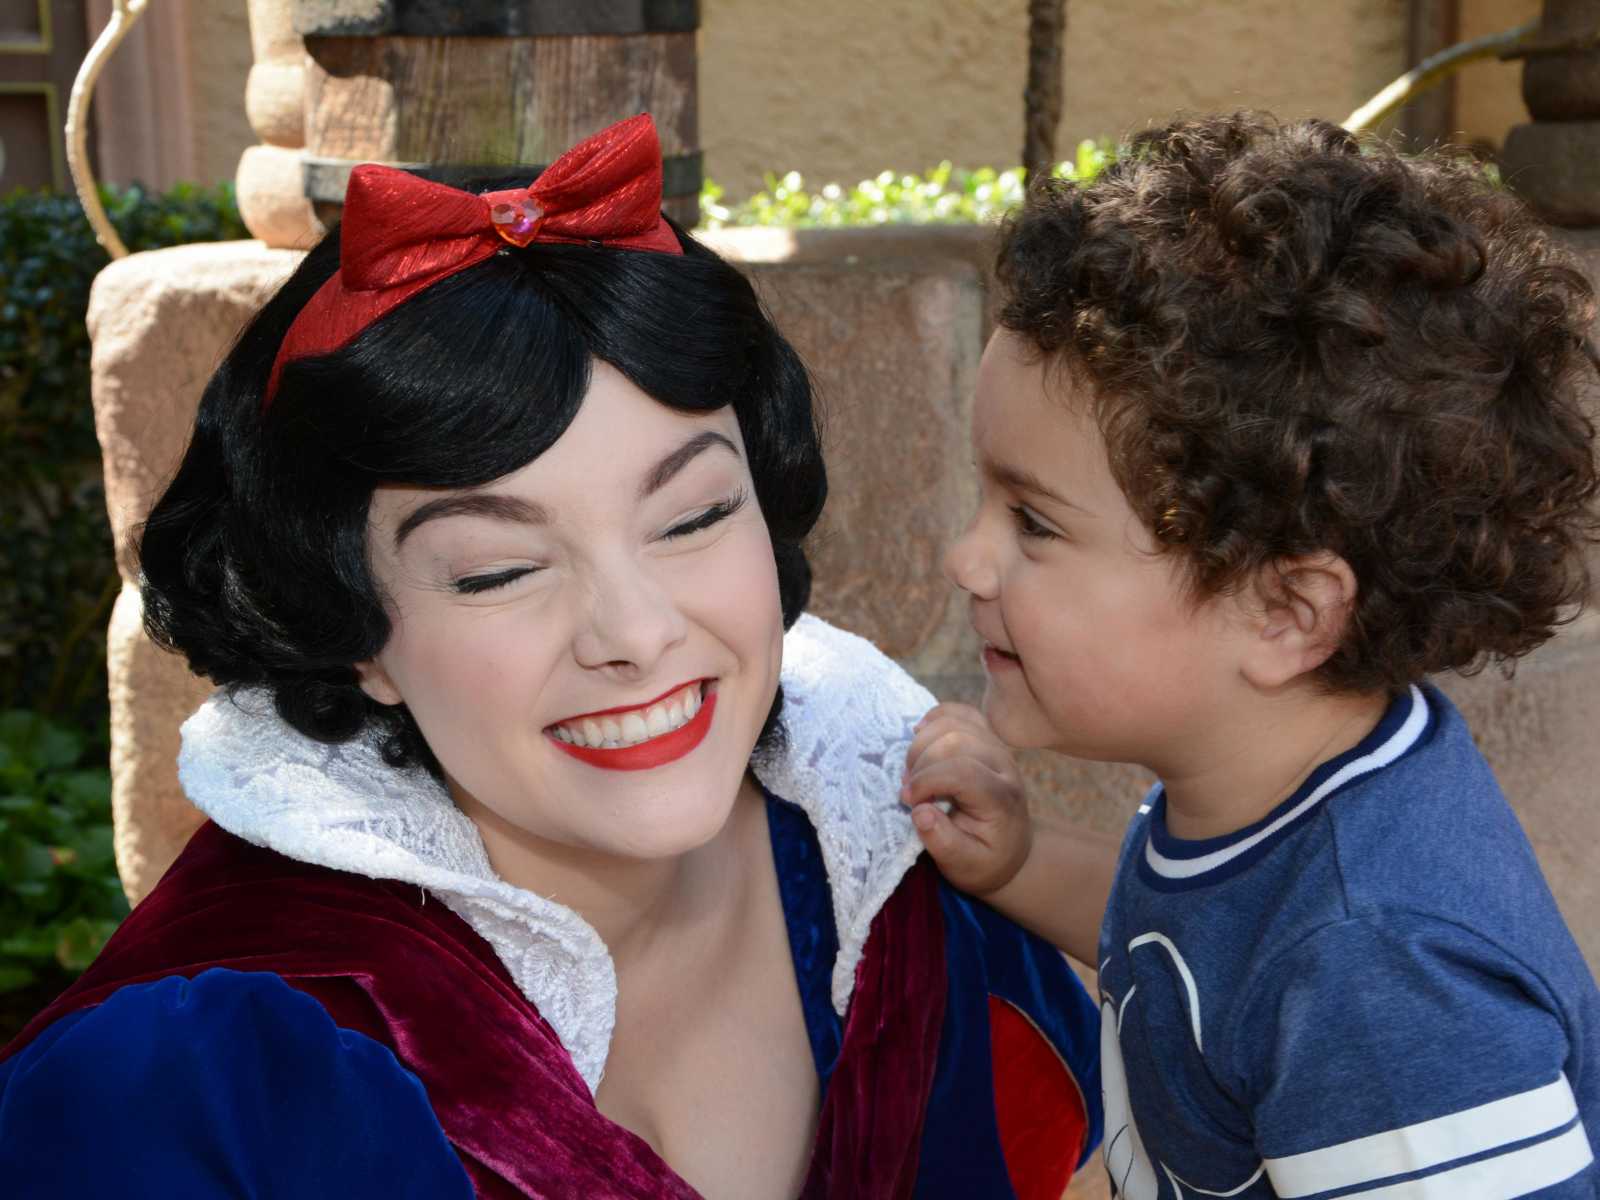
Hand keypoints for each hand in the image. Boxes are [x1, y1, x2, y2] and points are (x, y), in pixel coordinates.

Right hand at [901, 702, 1032, 897]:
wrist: (1010, 850)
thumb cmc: (983, 859)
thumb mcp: (964, 865)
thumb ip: (943, 842)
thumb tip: (920, 812)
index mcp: (1002, 799)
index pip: (963, 772)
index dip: (927, 781)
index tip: (908, 802)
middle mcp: (1005, 766)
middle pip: (957, 741)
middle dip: (922, 762)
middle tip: (909, 790)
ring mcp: (998, 748)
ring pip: (956, 722)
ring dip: (923, 742)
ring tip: (913, 771)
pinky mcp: (988, 739)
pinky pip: (961, 712)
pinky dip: (936, 717)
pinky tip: (919, 734)